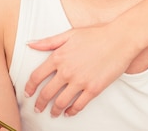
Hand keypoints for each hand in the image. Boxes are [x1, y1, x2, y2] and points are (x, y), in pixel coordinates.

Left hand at [25, 23, 139, 116]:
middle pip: (46, 93)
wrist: (120, 39)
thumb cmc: (96, 34)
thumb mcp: (69, 34)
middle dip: (39, 103)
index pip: (37, 76)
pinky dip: (71, 111)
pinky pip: (79, 105)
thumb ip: (48, 41)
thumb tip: (30, 44)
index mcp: (58, 57)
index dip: (29, 87)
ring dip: (54, 110)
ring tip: (53, 113)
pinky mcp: (93, 89)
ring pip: (61, 102)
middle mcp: (67, 71)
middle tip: (37, 108)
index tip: (27, 93)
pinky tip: (69, 112)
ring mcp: (80, 81)